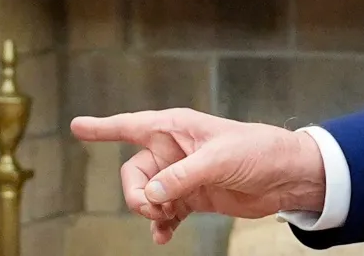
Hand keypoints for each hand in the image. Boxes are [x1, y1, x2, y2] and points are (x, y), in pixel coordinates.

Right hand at [71, 109, 326, 244]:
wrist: (286, 175)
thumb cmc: (256, 150)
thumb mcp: (219, 159)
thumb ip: (182, 176)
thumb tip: (151, 195)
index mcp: (175, 128)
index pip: (130, 126)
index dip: (102, 127)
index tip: (77, 126)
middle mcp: (173, 150)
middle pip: (134, 173)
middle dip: (135, 194)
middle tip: (151, 207)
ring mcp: (182, 175)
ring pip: (146, 195)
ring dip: (148, 211)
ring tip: (162, 222)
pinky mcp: (193, 197)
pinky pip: (164, 212)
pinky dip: (160, 224)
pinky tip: (162, 236)